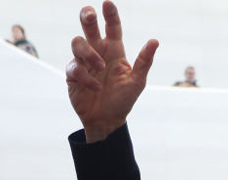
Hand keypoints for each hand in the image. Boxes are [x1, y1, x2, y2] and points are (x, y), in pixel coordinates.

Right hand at [66, 2, 158, 141]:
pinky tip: (95, 88)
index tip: (107, 3)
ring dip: (89, 54)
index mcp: (114, 50)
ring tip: (100, 68)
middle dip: (87, 17)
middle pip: (88, 26)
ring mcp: (83, 62)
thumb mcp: (137, 82)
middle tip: (90, 15)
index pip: (112, 27)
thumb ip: (144, 61)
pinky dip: (85, 77)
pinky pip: (74, 66)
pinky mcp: (73, 74)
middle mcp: (98, 52)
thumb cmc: (123, 100)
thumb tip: (154, 41)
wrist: (107, 121)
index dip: (110, 14)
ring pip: (77, 43)